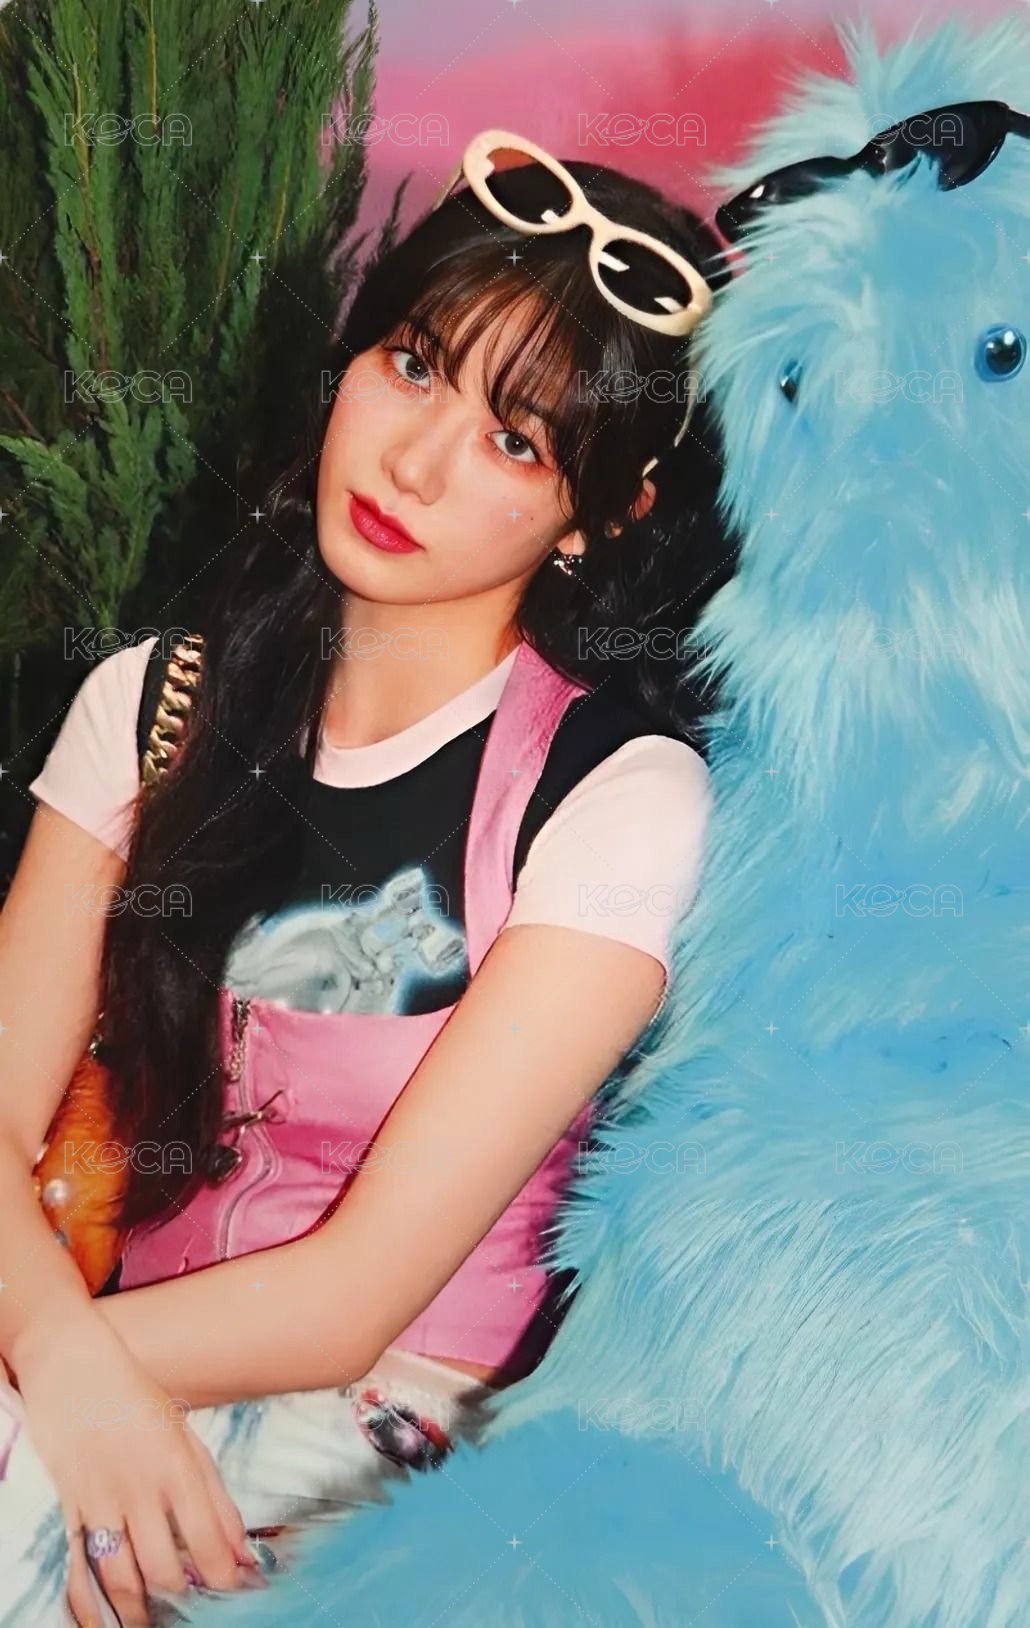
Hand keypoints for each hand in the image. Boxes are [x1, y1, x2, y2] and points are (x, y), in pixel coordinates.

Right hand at [10, 1311, 256, 1625]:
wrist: (74, 1365)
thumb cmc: (136, 1398)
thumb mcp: (185, 1437)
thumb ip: (215, 1496)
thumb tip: (244, 1552)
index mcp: (178, 1466)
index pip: (210, 1540)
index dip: (228, 1580)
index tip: (240, 1596)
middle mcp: (140, 1488)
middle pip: (166, 1569)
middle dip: (186, 1601)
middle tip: (197, 1610)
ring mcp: (100, 1500)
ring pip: (122, 1579)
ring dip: (142, 1611)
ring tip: (156, 1621)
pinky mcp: (68, 1507)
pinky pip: (78, 1570)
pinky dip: (93, 1604)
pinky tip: (108, 1620)